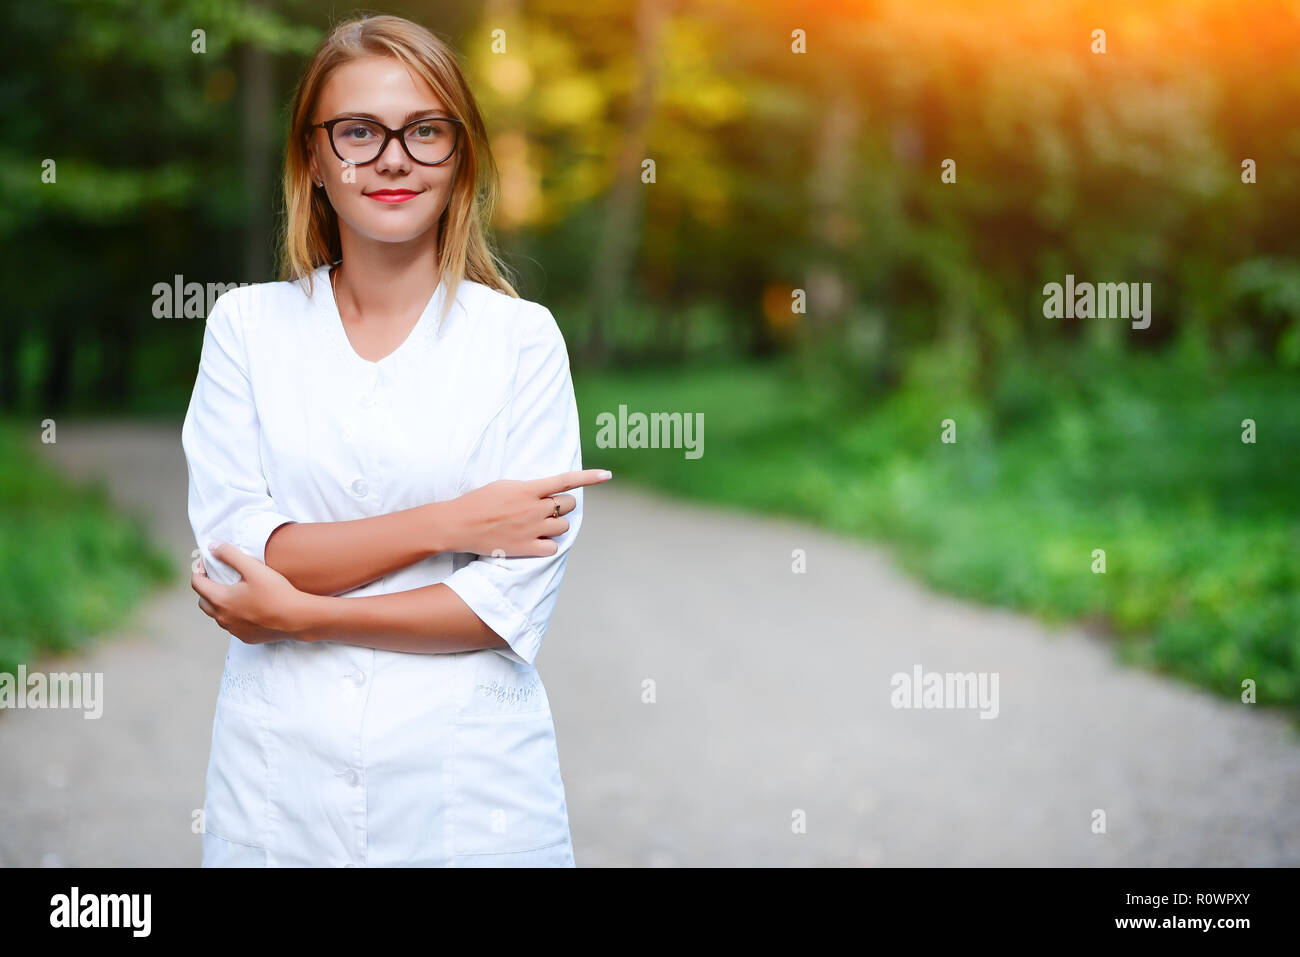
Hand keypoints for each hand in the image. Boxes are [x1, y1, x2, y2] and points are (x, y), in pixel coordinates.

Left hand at [191, 542, 311, 642]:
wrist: (296, 618)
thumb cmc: (276, 593)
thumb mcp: (253, 568)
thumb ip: (231, 555)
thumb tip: (213, 547)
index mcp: (221, 600)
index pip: (197, 584)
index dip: (198, 570)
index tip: (207, 562)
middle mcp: (223, 618)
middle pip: (203, 602)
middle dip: (205, 588)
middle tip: (217, 577)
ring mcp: (234, 630)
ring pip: (217, 615)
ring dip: (219, 603)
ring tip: (233, 592)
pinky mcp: (246, 637)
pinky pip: (233, 626)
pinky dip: (234, 616)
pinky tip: (248, 608)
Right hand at [449, 468, 611, 557]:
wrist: (459, 525)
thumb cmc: (479, 501)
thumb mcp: (505, 485)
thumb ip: (529, 488)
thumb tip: (547, 490)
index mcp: (528, 489)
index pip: (565, 480)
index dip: (589, 477)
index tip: (607, 475)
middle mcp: (533, 509)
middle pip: (568, 505)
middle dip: (561, 505)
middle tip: (546, 508)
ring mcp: (531, 529)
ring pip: (563, 526)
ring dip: (556, 525)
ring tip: (538, 525)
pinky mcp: (526, 548)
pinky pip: (553, 547)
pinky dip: (548, 544)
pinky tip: (536, 541)